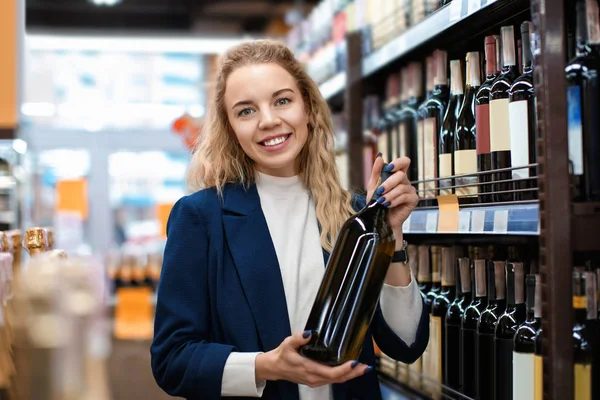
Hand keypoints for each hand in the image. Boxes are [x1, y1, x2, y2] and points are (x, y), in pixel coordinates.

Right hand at [255, 331, 370, 387]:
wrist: (274, 368)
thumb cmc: (282, 355)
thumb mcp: (288, 344)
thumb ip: (299, 338)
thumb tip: (309, 333)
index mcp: (309, 369)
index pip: (331, 372)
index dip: (344, 369)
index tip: (354, 362)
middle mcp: (314, 378)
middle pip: (338, 379)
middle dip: (353, 373)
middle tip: (366, 366)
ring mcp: (315, 381)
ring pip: (336, 381)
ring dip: (350, 375)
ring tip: (362, 368)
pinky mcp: (316, 381)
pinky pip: (332, 380)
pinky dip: (343, 376)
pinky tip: (350, 370)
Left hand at [366, 155, 418, 232]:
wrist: (380, 219)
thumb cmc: (377, 202)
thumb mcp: (373, 186)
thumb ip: (376, 172)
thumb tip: (380, 157)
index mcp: (397, 175)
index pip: (404, 162)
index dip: (398, 163)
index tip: (389, 168)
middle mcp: (405, 181)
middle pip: (401, 175)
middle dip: (388, 183)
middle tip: (379, 191)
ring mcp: (410, 190)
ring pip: (401, 187)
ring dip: (389, 194)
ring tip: (381, 201)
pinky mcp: (413, 200)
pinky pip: (405, 197)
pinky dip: (394, 200)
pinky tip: (388, 205)